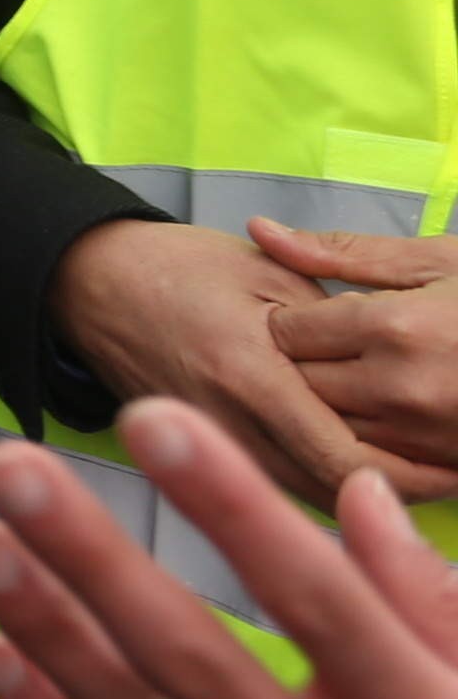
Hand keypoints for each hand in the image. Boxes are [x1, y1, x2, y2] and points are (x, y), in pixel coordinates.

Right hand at [50, 215, 429, 506]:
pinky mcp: (207, 450)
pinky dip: (326, 483)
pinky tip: (361, 471)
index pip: (346, 457)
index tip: (457, 468)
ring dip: (366, 496)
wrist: (84, 281)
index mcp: (250, 375)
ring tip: (422, 477)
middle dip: (402, 496)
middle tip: (453, 477)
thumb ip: (334, 329)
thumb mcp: (266, 275)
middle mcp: (230, 424)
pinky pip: (280, 482)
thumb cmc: (176, 266)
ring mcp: (214, 445)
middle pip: (335, 493)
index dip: (412, 476)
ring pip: (310, 498)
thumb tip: (395, 378)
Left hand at [260, 220, 457, 478]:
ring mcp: (426, 437)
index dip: (286, 320)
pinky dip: (365, 441)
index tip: (303, 313)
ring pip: (330, 428)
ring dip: (327, 405)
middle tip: (318, 346)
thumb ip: (344, 252)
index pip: (287, 333)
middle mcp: (403, 389)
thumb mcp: (441, 260)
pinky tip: (382, 413)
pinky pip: (374, 462)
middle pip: (300, 385)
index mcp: (395, 327)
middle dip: (297, 366)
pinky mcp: (447, 469)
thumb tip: (259, 230)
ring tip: (351, 375)